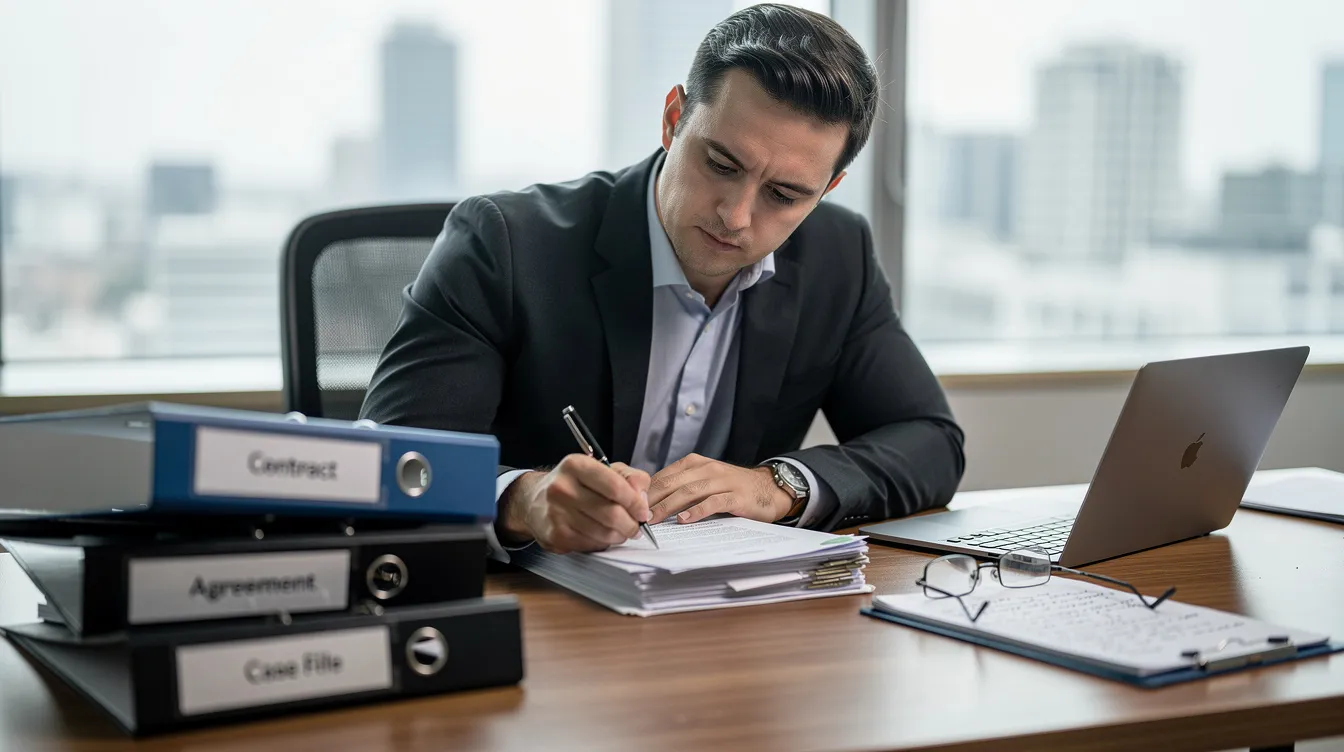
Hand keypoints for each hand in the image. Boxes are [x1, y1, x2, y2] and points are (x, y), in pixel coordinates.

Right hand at [497, 456, 651, 553]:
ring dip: (619, 535)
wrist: (533, 500)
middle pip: (612, 514)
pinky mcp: (555, 536)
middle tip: (636, 526)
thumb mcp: (602, 469)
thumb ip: (630, 477)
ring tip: (621, 531)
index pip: (615, 487)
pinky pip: (592, 545)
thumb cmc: (574, 484)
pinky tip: (600, 534)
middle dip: (631, 524)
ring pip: (604, 533)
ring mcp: (556, 514)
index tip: (643, 511)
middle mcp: (562, 488)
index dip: (636, 503)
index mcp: (575, 465)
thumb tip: (643, 499)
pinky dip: (602, 542)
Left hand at [646, 453, 793, 524]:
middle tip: (637, 514)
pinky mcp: (736, 496)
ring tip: (653, 519)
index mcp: (695, 463)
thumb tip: (650, 501)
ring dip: (668, 506)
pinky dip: (697, 511)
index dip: (647, 491)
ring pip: (689, 491)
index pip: (664, 476)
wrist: (769, 488)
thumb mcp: (705, 481)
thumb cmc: (732, 488)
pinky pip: (713, 502)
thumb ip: (682, 486)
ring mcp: (723, 481)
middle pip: (673, 483)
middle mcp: (707, 468)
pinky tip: (684, 520)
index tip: (631, 505)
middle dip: (652, 499)